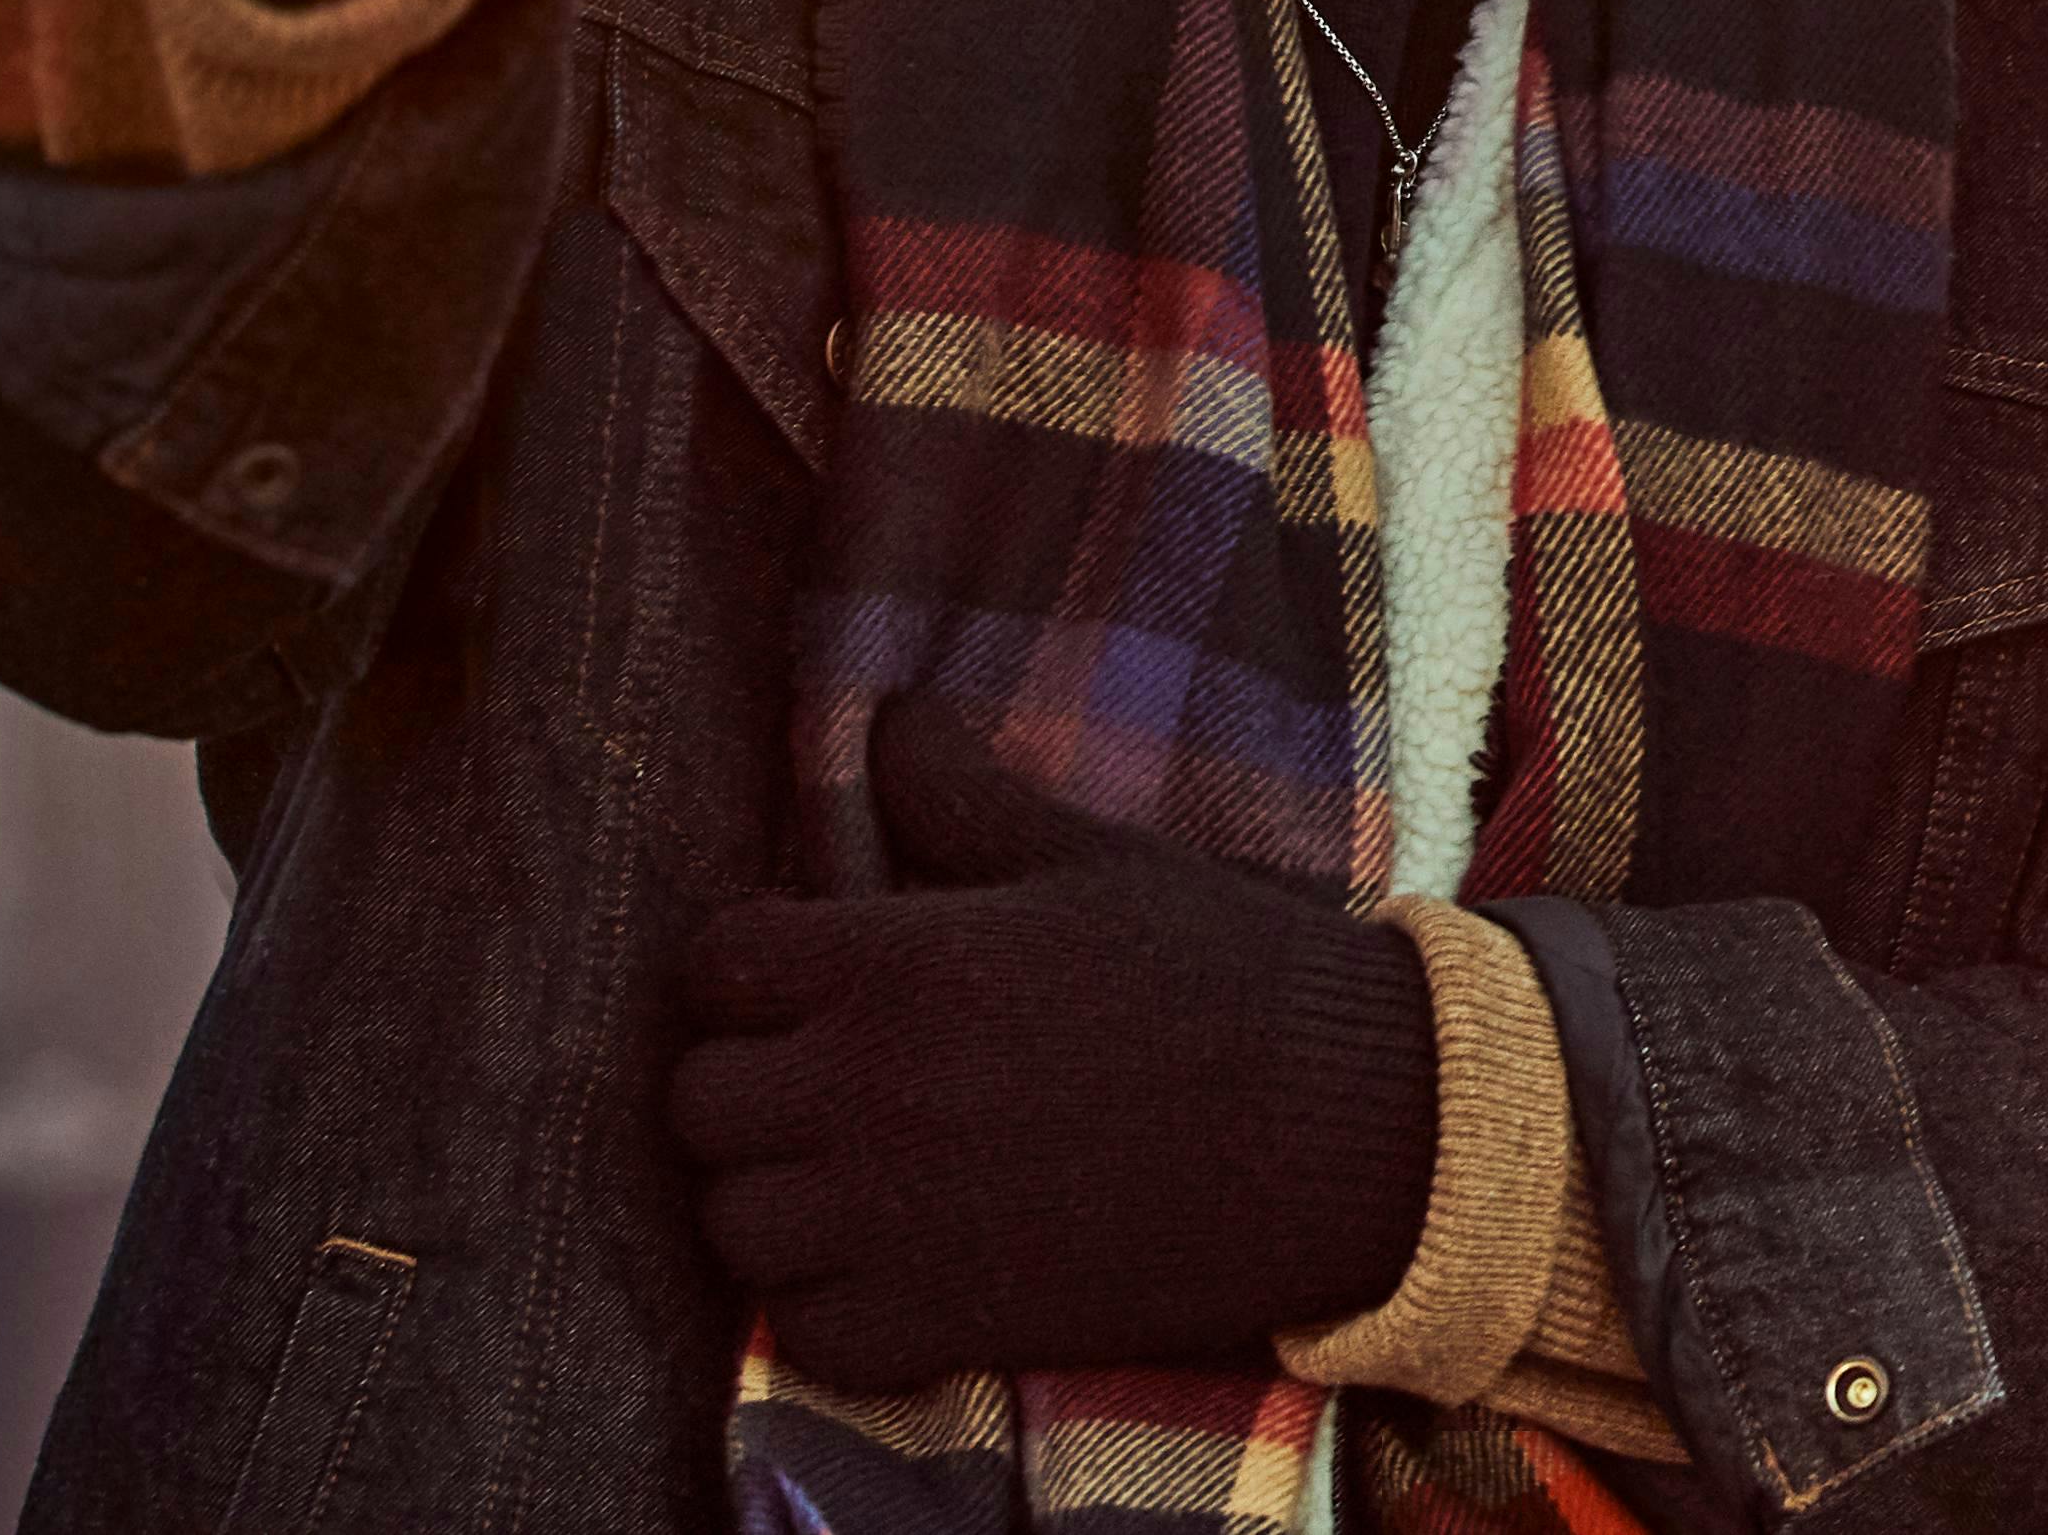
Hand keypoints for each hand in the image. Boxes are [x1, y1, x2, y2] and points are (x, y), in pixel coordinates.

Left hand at [670, 697, 1442, 1386]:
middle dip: (747, 1081)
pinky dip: (827, 1302)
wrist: (1349, 1123)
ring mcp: (897, 1218)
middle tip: (827, 1074)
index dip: (750, 967)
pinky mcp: (941, 1320)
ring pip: (732, 1223)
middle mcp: (873, 1091)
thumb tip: (891, 717)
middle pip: (698, 1102)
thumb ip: (966, 797)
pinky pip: (804, 1328)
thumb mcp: (1094, 862)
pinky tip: (895, 1255)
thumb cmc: (1228, 971)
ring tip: (851, 1169)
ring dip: (776, 1195)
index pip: (717, 966)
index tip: (805, 976)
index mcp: (903, 962)